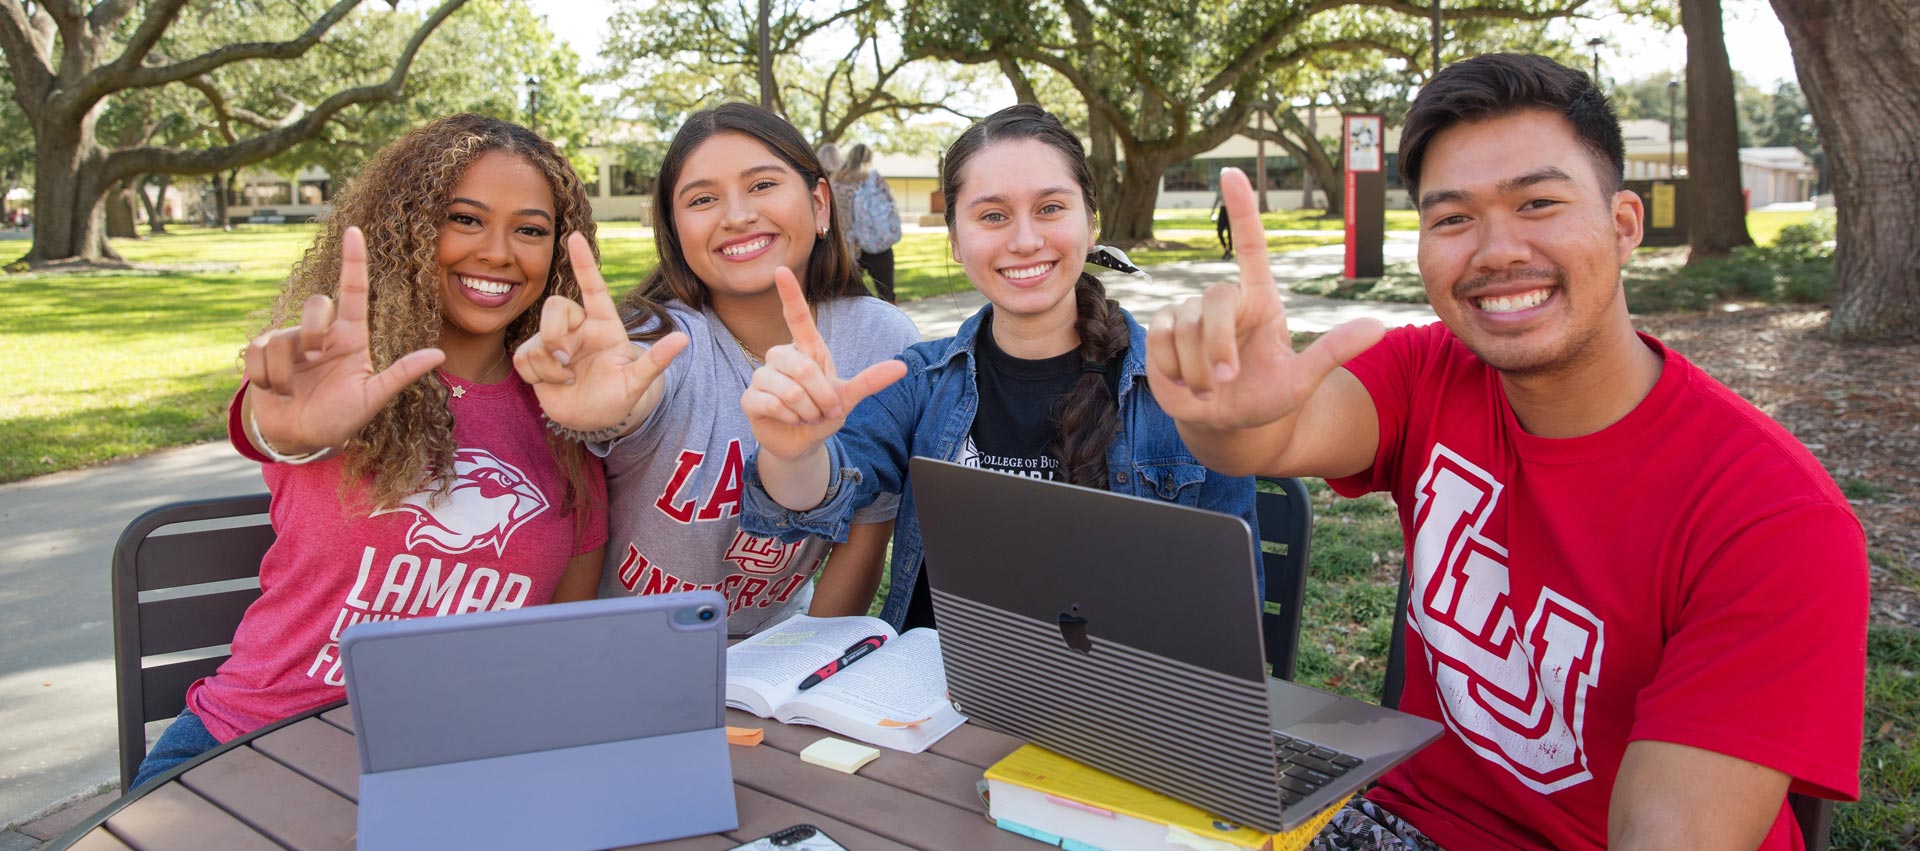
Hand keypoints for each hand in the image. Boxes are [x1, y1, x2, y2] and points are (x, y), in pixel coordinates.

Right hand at [243, 227, 445, 454]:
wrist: (300, 438)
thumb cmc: (340, 417)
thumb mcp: (372, 398)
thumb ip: (400, 375)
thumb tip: (438, 354)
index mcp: (350, 337)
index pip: (353, 291)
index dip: (354, 261)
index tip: (355, 232)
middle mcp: (321, 333)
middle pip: (316, 305)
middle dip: (313, 331)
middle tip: (317, 361)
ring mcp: (290, 341)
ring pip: (283, 337)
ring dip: (287, 371)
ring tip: (293, 391)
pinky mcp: (263, 353)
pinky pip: (259, 352)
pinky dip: (267, 378)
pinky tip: (276, 391)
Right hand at [513, 232, 688, 430]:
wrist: (594, 420)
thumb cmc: (618, 396)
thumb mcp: (637, 381)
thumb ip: (657, 360)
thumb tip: (683, 339)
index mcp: (604, 324)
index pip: (593, 287)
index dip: (584, 263)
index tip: (575, 237)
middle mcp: (578, 327)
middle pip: (555, 306)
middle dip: (553, 334)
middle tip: (567, 360)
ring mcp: (554, 342)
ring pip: (537, 339)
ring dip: (550, 366)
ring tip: (569, 379)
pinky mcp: (535, 358)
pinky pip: (522, 358)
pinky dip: (537, 375)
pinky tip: (554, 383)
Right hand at [741, 267, 906, 461]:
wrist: (803, 443)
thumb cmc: (824, 413)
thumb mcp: (849, 397)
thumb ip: (870, 381)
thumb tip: (901, 368)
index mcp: (806, 350)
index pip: (797, 316)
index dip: (790, 294)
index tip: (781, 269)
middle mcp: (781, 356)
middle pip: (803, 368)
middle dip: (821, 397)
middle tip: (824, 411)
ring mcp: (762, 375)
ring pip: (788, 390)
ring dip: (806, 411)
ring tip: (806, 416)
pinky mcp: (749, 397)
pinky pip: (771, 403)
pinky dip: (789, 418)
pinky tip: (790, 421)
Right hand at [1146, 168, 1383, 429]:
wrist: (1227, 424)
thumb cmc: (1266, 398)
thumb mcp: (1303, 381)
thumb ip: (1334, 350)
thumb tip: (1380, 326)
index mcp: (1261, 301)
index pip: (1250, 245)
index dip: (1242, 209)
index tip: (1231, 173)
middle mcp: (1225, 301)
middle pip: (1212, 300)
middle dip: (1217, 345)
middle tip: (1227, 380)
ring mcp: (1189, 313)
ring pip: (1185, 326)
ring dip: (1198, 368)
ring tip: (1211, 389)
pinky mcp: (1162, 330)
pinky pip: (1160, 338)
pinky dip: (1174, 369)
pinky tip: (1185, 382)